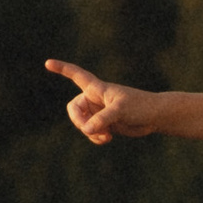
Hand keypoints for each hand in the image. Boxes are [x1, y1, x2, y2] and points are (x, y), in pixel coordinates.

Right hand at [46, 58, 160, 145]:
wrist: (154, 117)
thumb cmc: (140, 106)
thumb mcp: (120, 111)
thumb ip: (102, 119)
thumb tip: (86, 129)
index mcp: (97, 88)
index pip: (77, 75)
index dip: (62, 69)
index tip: (48, 63)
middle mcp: (95, 99)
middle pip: (74, 109)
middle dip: (79, 121)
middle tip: (89, 130)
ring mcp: (99, 112)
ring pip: (82, 123)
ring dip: (90, 132)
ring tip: (106, 137)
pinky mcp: (104, 124)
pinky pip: (91, 132)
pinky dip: (95, 137)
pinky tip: (107, 139)